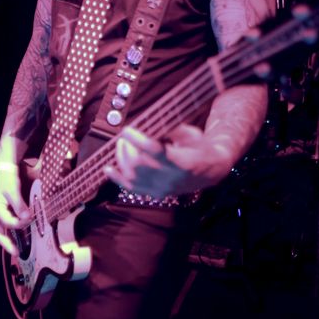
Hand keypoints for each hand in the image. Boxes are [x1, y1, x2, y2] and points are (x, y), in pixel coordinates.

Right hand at [0, 168, 28, 256]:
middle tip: (16, 253)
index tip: (30, 219)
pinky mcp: (0, 213)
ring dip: (7, 241)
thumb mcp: (13, 190)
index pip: (8, 222)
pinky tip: (16, 238)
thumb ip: (19, 205)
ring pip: (0, 232)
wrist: (2, 172)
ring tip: (16, 250)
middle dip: (6, 244)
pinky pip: (3, 227)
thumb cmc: (6, 180)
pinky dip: (9, 234)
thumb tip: (26, 218)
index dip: (20, 223)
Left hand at [104, 125, 234, 197]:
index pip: (155, 151)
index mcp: (183, 161)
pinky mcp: (156, 194)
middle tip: (125, 136)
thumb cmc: (200, 146)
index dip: (138, 140)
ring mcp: (163, 188)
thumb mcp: (190, 133)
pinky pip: (132, 189)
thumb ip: (169, 129)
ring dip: (122, 159)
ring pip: (133, 176)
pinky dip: (118, 178)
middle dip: (127, 148)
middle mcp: (171, 178)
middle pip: (140, 164)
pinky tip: (108, 169)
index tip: (127, 129)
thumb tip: (147, 124)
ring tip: (121, 145)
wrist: (211, 170)